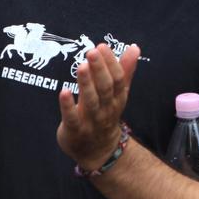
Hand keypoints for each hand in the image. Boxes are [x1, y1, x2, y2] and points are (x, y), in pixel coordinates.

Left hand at [57, 43, 139, 170]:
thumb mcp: (118, 94)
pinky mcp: (75, 130)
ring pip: (91, 101)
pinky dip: (68, 105)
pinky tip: (64, 92)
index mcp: (117, 98)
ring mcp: (91, 121)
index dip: (111, 63)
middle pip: (105, 88)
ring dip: (86, 83)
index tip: (102, 46)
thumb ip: (125, 71)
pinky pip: (72, 118)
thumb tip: (135, 47)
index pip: (117, 79)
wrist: (99, 151)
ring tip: (82, 66)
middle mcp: (107, 109)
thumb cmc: (106, 115)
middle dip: (99, 69)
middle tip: (92, 51)